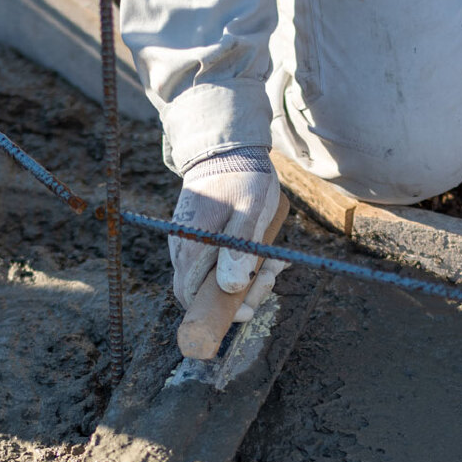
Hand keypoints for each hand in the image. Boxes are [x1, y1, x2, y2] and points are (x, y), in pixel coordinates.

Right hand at [170, 147, 284, 320]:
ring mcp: (191, 244)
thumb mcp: (249, 210)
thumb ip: (240, 248)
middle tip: (272, 277)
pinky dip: (244, 264)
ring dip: (249, 278)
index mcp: (190, 246)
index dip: (218, 312)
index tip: (249, 311)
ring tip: (277, 262)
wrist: (229, 149)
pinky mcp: (202, 239)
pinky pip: (220, 263)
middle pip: (205, 292)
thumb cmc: (242, 177)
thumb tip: (232, 288)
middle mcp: (184, 249)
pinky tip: (268, 254)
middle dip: (244, 293)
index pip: (190, 296)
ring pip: (216, 278)